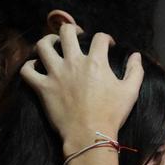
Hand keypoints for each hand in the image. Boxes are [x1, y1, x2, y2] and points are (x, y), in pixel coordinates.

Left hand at [20, 25, 143, 153]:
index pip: (99, 38)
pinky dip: (29, 66)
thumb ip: (135, 70)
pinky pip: (27, 71)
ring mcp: (55, 74)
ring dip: (46, 41)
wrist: (89, 135)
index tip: (108, 45)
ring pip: (43, 46)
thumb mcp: (130, 92)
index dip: (105, 38)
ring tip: (51, 43)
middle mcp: (73, 62)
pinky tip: (34, 67)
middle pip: (66, 32)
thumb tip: (136, 55)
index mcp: (96, 62)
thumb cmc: (111, 114)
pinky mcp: (42, 88)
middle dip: (71, 29)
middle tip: (75, 36)